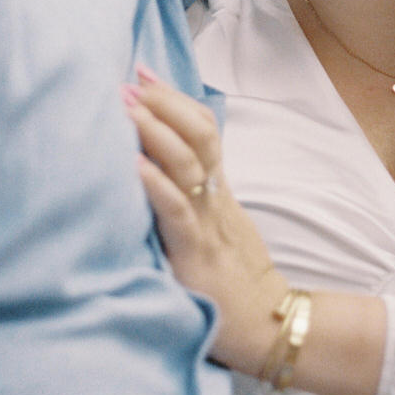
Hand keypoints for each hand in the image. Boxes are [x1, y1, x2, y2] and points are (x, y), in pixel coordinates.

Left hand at [125, 71, 286, 375]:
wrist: (267, 324)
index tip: (143, 70)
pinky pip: (178, 211)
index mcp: (218, 189)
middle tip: (129, 81)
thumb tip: (156, 165)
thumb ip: (194, 195)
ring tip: (127, 107)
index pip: (203, 128)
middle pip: (198, 134)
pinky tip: (133, 166)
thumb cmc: (231, 279)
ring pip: (188, 163)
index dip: (174, 97)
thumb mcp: (218, 226)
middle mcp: (214, 197)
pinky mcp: (195, 253)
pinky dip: (156, 184)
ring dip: (155, 131)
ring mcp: (207, 222)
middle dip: (163, 103)